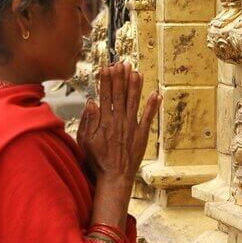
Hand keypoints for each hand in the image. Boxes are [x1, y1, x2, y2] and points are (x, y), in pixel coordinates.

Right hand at [79, 62, 160, 228]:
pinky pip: (148, 117)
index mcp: (104, 122)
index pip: (105, 95)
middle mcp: (119, 121)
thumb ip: (88, 121)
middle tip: (121, 63)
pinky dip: (153, 105)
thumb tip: (91, 101)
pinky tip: (156, 94)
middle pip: (120, 94)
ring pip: (133, 102)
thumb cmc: (96, 161)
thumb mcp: (85, 141)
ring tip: (136, 71)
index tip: (106, 67)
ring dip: (135, 86)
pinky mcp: (141, 134)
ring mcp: (131, 127)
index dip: (106, 80)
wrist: (114, 179)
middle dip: (120, 77)